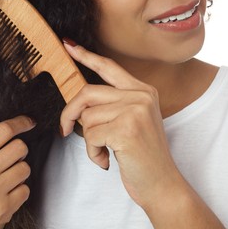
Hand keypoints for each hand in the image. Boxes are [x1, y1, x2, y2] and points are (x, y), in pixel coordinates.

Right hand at [0, 116, 35, 228]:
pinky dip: (20, 193)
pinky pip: (26, 189)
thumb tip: (16, 128)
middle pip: (20, 146)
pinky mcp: (2, 207)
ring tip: (6, 183)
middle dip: (21, 153)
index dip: (21, 123)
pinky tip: (6, 197)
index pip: (3, 130)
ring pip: (25, 168)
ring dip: (20, 174)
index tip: (30, 122)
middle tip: (12, 161)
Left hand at [60, 42, 180, 207]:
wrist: (162, 183)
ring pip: (87, 117)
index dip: (85, 56)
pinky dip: (92, 152)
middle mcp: (141, 96)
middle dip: (70, 113)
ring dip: (88, 140)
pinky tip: (106, 160)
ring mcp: (136, 111)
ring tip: (103, 150)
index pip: (108, 66)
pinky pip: (91, 136)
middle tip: (65, 129)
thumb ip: (110, 106)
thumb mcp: (131, 122)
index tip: (68, 45)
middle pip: (87, 93)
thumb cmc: (142, 155)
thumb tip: (80, 103)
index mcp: (142, 91)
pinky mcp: (127, 129)